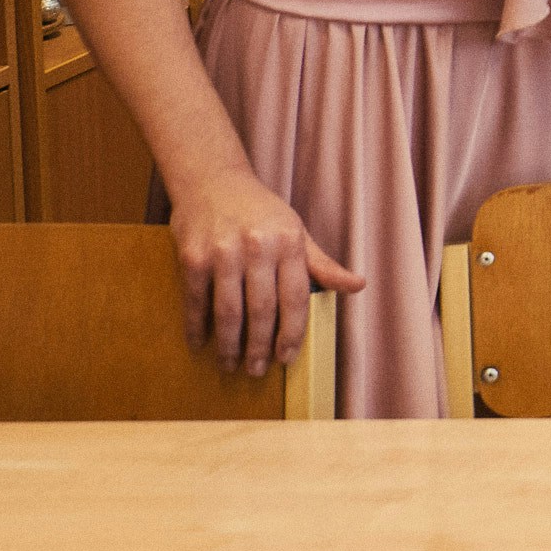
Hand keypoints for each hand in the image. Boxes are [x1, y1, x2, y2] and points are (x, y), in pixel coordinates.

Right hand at [165, 167, 364, 376]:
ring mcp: (223, 252)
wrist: (212, 179)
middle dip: (260, 346)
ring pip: (228, 310)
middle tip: (257, 371)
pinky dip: (197, 326)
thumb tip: (358, 286)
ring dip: (229, 344)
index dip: (292, 333)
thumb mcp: (297, 231)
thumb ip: (322, 264)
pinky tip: (199, 343)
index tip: (287, 359)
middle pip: (262, 309)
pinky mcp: (192, 256)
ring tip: (231, 364)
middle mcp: (257, 248)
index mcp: (289, 243)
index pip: (296, 298)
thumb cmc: (260, 211)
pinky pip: (195, 300)